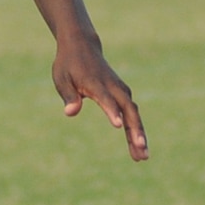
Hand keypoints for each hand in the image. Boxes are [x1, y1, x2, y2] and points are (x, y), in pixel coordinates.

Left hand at [53, 35, 147, 160]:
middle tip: (140, 149)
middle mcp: (113, 87)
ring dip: (139, 134)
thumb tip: (70, 113)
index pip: (106, 99)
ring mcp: (121, 91)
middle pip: (128, 110)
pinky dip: (135, 130)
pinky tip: (137, 148)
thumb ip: (69, 96)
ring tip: (142, 157)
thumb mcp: (62, 79)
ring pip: (133, 114)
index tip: (118, 126)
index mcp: (96, 84)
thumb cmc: (69, 65)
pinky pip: (132, 114)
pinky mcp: (123, 95)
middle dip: (135, 130)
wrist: (82, 47)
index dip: (112, 111)